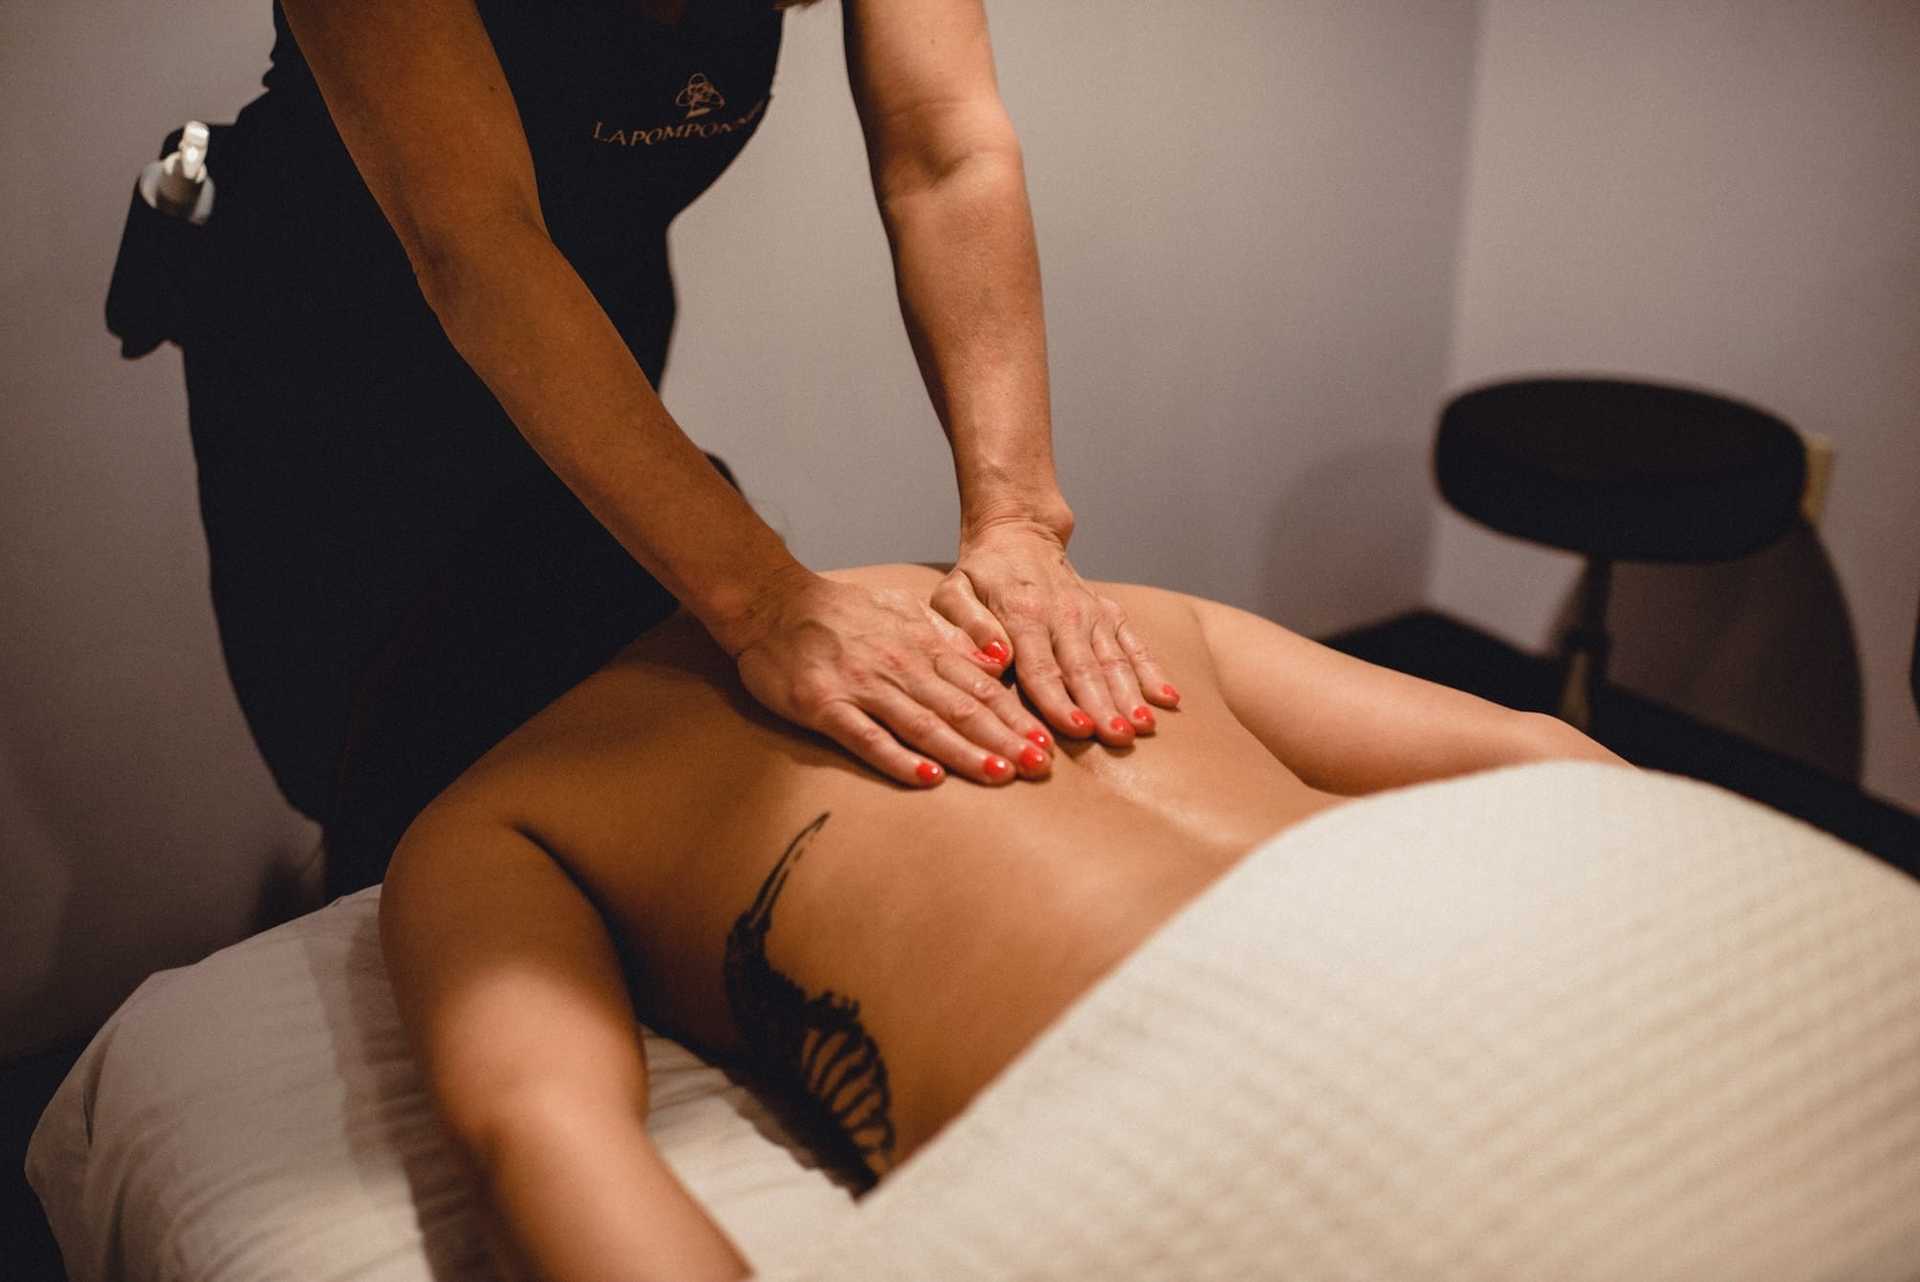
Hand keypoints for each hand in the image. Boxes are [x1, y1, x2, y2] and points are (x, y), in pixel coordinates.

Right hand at [720, 568, 1057, 786]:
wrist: (772, 602)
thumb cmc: (840, 614)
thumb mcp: (903, 613)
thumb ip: (949, 638)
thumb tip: (997, 660)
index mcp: (922, 647)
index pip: (979, 687)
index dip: (1014, 717)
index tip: (1046, 743)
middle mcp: (900, 668)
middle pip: (961, 708)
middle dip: (1004, 739)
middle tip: (1039, 767)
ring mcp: (863, 688)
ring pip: (924, 724)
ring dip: (964, 751)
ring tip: (1000, 774)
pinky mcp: (826, 707)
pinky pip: (868, 737)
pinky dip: (899, 758)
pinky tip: (928, 778)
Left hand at [936, 520, 1179, 747]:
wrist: (1019, 534)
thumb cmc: (980, 575)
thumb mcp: (954, 592)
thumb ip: (967, 626)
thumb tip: (996, 659)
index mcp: (1022, 614)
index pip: (1041, 667)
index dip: (1058, 701)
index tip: (1075, 728)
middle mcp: (1063, 614)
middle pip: (1084, 668)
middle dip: (1102, 706)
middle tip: (1116, 738)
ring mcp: (1092, 614)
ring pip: (1113, 660)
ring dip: (1130, 694)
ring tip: (1143, 726)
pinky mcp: (1110, 615)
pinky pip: (1135, 645)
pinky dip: (1152, 671)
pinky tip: (1168, 699)